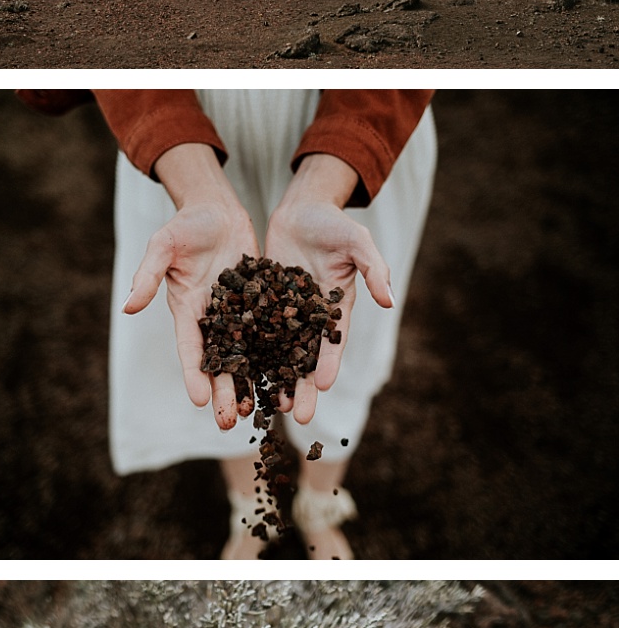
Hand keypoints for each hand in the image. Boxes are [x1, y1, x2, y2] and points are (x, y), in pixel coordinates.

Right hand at [122, 143, 259, 430]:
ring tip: (262, 413)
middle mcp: (211, 318)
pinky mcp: (259, 303)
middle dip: (223, 392)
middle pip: (218, 361)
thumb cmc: (186, 225)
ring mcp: (236, 313)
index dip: (194, 374)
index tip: (200, 401)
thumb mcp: (163, 246)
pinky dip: (279, 354)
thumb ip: (148, 275)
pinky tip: (290, 377)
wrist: (217, 209)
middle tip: (228, 424)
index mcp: (186, 308)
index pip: (189, 348)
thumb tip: (127, 306)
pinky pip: (271, 332)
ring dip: (251, 383)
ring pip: (246, 354)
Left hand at [264, 154, 393, 424]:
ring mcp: (284, 311)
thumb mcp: (358, 242)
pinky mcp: (261, 302)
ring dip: (273, 377)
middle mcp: (309, 316)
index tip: (321, 387)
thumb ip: (374, 268)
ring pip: (276, 350)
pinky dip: (246, 351)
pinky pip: (251, 330)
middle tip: (297, 418)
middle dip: (301, 386)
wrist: (302, 210)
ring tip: (265, 406)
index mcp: (336, 307)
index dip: (328, 363)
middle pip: (304, 356)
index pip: (332, 341)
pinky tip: (237, 374)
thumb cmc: (334, 224)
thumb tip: (390, 301)